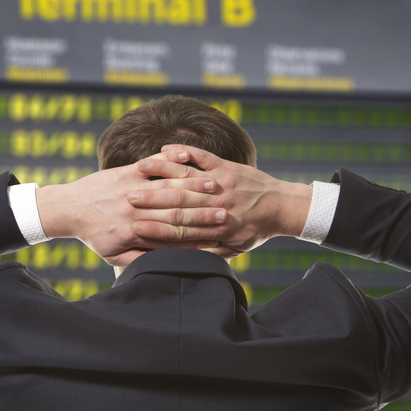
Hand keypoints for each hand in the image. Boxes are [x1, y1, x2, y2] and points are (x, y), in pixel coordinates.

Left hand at [35, 152, 228, 266]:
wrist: (69, 208)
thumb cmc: (93, 234)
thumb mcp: (114, 255)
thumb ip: (139, 260)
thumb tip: (163, 265)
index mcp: (135, 233)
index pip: (173, 233)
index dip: (197, 233)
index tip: (218, 233)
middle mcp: (135, 210)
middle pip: (176, 210)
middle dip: (203, 210)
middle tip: (227, 211)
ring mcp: (131, 188)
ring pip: (167, 187)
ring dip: (194, 186)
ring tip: (216, 186)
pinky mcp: (126, 173)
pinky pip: (152, 166)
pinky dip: (172, 165)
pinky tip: (189, 164)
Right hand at [130, 145, 312, 256]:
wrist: (283, 206)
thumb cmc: (257, 229)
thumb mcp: (235, 249)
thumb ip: (211, 253)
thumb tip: (187, 262)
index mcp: (215, 228)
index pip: (179, 229)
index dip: (156, 229)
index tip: (134, 228)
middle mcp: (216, 204)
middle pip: (177, 202)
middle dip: (151, 200)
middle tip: (127, 200)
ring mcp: (220, 182)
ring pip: (186, 176)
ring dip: (161, 173)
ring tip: (139, 172)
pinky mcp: (225, 166)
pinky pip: (201, 156)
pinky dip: (183, 151)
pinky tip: (166, 149)